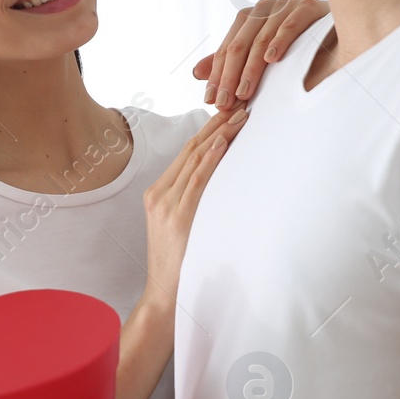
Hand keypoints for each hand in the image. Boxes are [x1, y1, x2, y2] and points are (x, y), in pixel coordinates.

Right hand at [140, 103, 247, 311]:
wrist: (165, 294)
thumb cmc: (180, 264)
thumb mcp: (182, 226)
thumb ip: (193, 201)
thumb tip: (222, 181)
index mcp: (158, 194)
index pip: (187, 152)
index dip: (209, 129)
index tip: (229, 112)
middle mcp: (159, 194)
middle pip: (190, 149)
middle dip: (216, 124)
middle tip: (240, 104)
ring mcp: (166, 205)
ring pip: (194, 159)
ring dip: (219, 135)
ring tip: (240, 116)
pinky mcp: (177, 216)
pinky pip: (196, 181)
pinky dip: (209, 159)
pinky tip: (222, 143)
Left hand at [194, 0, 328, 107]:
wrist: (336, 33)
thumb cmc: (297, 47)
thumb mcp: (260, 57)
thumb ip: (230, 63)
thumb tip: (196, 73)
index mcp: (249, 18)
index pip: (226, 49)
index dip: (217, 76)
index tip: (211, 101)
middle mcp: (264, 9)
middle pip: (240, 44)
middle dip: (230, 76)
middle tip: (225, 103)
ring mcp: (286, 5)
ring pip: (261, 38)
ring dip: (251, 68)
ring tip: (244, 92)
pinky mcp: (308, 7)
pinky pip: (290, 24)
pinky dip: (279, 42)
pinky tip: (272, 60)